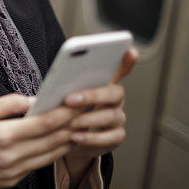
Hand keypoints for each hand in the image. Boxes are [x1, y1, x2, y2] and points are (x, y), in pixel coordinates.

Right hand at [0, 93, 81, 188]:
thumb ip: (7, 103)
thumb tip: (32, 100)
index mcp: (2, 135)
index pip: (42, 124)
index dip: (62, 114)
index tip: (74, 105)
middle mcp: (10, 156)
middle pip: (51, 141)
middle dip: (70, 126)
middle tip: (83, 115)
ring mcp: (12, 171)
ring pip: (49, 156)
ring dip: (65, 142)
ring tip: (77, 128)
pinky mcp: (12, 181)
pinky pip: (37, 166)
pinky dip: (50, 154)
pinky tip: (56, 144)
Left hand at [63, 46, 139, 162]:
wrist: (70, 138)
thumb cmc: (68, 109)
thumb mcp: (65, 92)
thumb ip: (67, 82)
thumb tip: (59, 75)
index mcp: (104, 83)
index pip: (120, 68)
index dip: (127, 61)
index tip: (130, 50)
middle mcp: (116, 99)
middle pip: (115, 93)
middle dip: (92, 95)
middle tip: (70, 99)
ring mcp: (118, 118)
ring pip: (111, 116)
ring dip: (88, 119)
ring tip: (69, 122)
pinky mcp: (116, 137)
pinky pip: (108, 137)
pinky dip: (90, 137)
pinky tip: (75, 137)